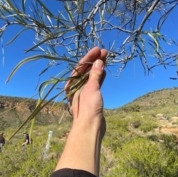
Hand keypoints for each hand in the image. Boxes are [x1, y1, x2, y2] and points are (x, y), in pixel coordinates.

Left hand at [55, 47, 106, 175]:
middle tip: (104, 52)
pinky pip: (95, 84)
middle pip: (85, 71)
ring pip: (91, 77)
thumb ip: (95, 74)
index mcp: (71, 85)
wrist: (91, 126)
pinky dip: (100, 77)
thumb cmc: (88, 107)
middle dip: (94, 61)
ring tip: (106, 58)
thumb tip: (99, 62)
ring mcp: (84, 92)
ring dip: (98, 68)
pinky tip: (105, 71)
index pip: (79, 67)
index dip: (89, 57)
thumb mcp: (91, 88)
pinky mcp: (91, 97)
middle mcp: (76, 88)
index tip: (98, 49)